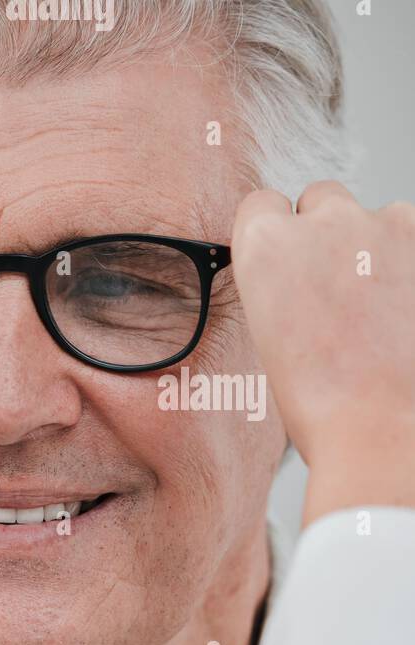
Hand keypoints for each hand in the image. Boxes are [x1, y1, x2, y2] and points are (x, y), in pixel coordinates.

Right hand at [233, 181, 414, 524]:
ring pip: (378, 218)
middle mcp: (326, 220)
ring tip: (375, 310)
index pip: (261, 204)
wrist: (382, 427)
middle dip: (326, 232)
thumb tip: (298, 273)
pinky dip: (410, 267)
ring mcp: (387, 225)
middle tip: (332, 290)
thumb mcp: (268, 334)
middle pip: (321, 199)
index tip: (284, 264)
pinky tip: (401, 315)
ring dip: (375, 247)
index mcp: (265, 244)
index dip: (272, 235)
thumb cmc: (322, 399)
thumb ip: (279, 282)